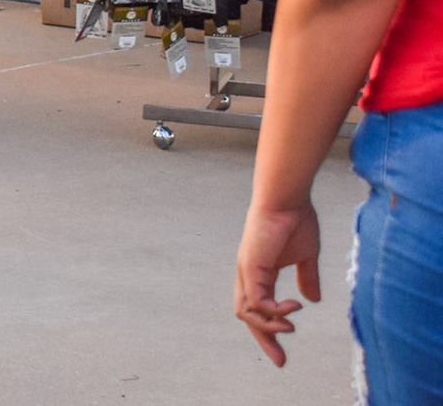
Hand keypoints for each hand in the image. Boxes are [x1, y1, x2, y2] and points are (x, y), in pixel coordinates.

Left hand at [235, 201, 321, 366]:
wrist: (288, 198)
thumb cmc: (296, 221)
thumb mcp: (306, 257)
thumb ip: (307, 278)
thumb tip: (311, 298)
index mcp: (259, 273)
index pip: (257, 309)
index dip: (268, 332)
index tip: (282, 354)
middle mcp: (248, 274)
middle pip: (246, 315)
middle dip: (263, 339)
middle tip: (281, 360)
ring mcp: (247, 270)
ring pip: (246, 311)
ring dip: (269, 326)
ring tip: (290, 326)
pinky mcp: (251, 266)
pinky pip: (256, 300)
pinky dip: (274, 310)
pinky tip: (294, 308)